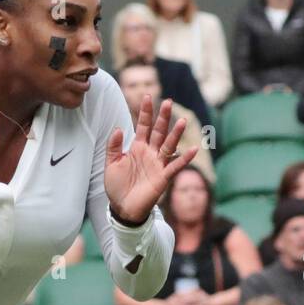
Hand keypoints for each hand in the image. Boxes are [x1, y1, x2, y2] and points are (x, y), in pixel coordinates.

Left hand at [104, 94, 197, 226]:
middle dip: (163, 117)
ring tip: (182, 121)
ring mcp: (158, 164)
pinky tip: (192, 150)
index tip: (147, 96)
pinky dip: (184, 159)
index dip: (145, 112)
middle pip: (159, 132)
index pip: (143, 126)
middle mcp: (150, 153)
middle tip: (168, 101)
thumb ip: (114, 146)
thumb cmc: (117, 186)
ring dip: (175, 134)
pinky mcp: (163, 177)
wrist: (122, 208)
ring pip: (169, 145)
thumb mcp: (111, 163)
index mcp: (138, 147)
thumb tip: (118, 128)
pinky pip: (175, 166)